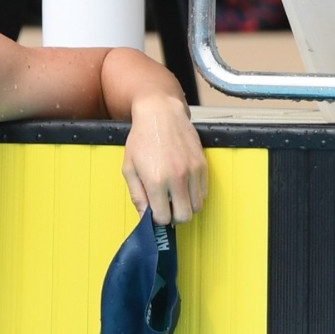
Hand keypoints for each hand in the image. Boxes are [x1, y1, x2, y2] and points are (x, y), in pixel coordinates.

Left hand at [121, 95, 207, 224]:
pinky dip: (195, 195)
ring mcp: (193, 172)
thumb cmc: (141, 139)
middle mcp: (177, 178)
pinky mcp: (203, 165)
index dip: (158, 219)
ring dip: (186, 206)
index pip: (163, 217)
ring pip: (197, 207)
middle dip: (174, 217)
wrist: (161, 114)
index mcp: (155, 181)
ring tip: (174, 196)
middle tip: (167, 207)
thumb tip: (144, 216)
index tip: (155, 212)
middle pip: (184, 217)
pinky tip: (183, 186)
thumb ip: (137, 195)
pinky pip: (204, 192)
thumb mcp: (129, 168)